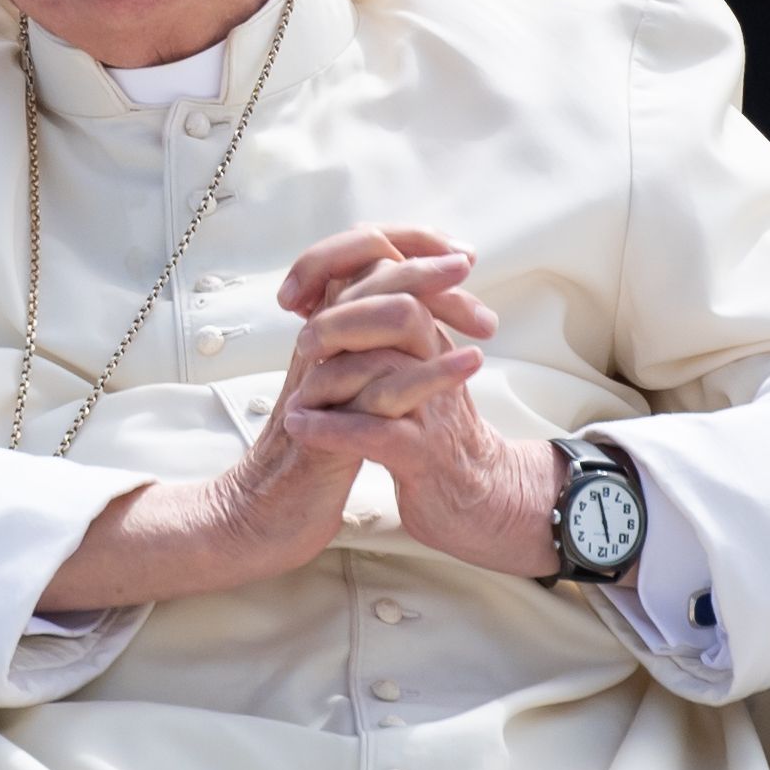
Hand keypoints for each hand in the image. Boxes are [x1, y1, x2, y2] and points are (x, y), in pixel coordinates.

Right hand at [37, 225, 506, 611]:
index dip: (409, 245)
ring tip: (484, 318)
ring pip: (375, 321)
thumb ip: (369, 345)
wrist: (268, 515)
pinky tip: (469, 365)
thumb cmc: (316, 450)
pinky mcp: (327, 427)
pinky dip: (431, 374)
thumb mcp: (346, 386)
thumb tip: (412, 303)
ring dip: (435, 309)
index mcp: (325, 330)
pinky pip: (381, 388)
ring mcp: (321, 382)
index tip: (459, 255)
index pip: (360, 256)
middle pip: (366, 273)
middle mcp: (318, 345)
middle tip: (467, 261)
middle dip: (424, 263)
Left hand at [276, 226, 565, 577]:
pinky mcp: (424, 454)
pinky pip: (378, 431)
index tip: (294, 295)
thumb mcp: (412, 369)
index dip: (341, 272)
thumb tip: (336, 287)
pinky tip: (302, 427)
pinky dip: (333, 429)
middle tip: (306, 342)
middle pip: (400, 307)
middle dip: (343, 317)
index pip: (395, 275)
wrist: (475, 497)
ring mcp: (433, 407)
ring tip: (298, 390)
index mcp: (429, 337)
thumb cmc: (430, 432)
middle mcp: (437, 362)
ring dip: (332, 375)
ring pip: (389, 366)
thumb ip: (383, 331)